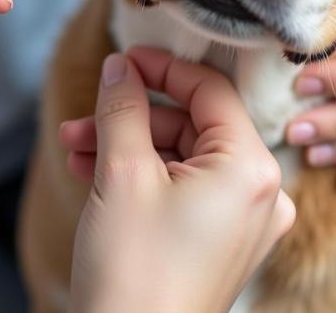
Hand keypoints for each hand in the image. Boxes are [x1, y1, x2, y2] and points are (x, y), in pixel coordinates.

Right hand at [61, 47, 294, 312]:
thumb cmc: (134, 275)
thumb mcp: (122, 172)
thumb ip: (123, 106)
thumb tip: (121, 66)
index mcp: (251, 169)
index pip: (210, 90)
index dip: (162, 68)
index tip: (124, 59)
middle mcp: (261, 193)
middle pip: (192, 124)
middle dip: (131, 117)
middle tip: (84, 117)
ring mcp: (243, 221)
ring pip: (181, 156)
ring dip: (126, 146)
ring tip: (75, 147)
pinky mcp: (221, 241)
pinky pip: (184, 188)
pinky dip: (142, 175)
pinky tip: (93, 170)